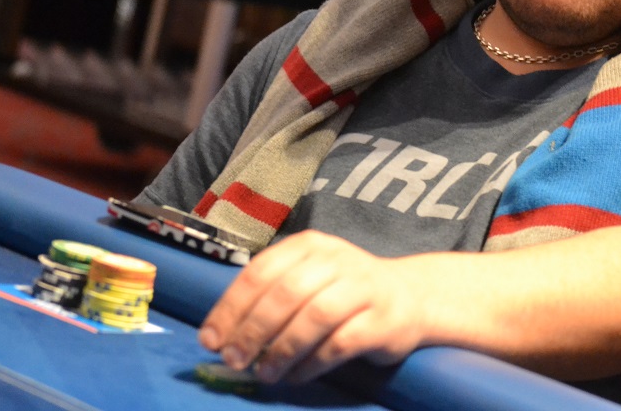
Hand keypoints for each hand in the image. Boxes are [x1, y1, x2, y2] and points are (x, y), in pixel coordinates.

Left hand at [198, 230, 426, 383]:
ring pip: (315, 316)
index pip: (261, 271)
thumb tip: (222, 337)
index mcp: (310, 245)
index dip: (231, 307)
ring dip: (282, 349)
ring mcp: (363, 287)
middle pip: (286, 293)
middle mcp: (337, 259)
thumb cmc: (344, 291)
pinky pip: (340, 344)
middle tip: (234, 360)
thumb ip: (269, 298)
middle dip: (253, 331)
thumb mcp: (307, 278)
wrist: (410, 297)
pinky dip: (312, 364)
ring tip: (265, 374)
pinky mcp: (383, 319)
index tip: (210, 340)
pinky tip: (296, 376)